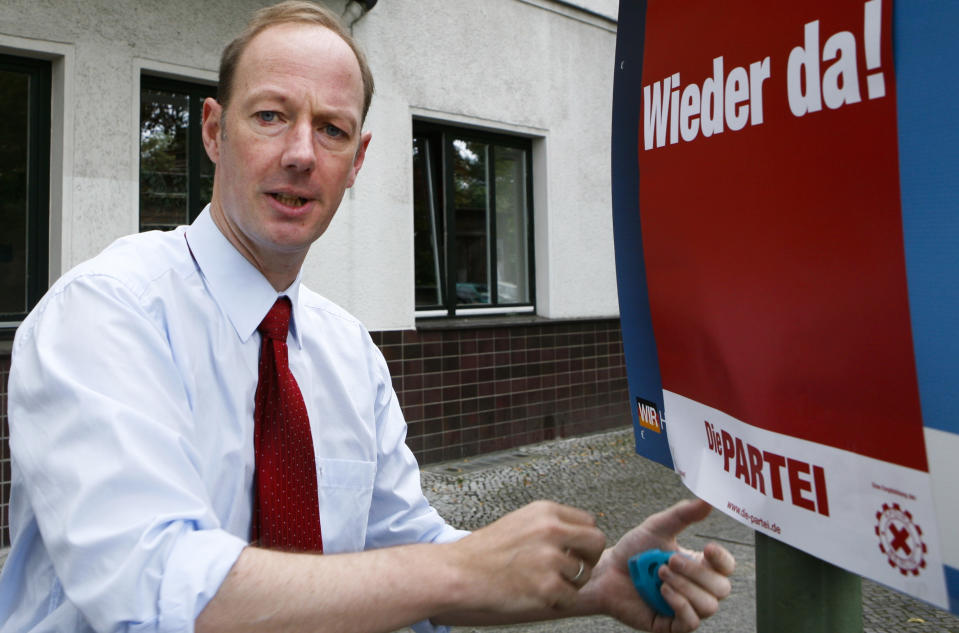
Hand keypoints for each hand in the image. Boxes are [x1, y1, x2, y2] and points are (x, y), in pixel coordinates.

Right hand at [447, 500, 606, 613]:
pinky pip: (570, 597)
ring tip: (544, 583)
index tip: (575, 551)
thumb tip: (581, 535)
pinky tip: (537, 594)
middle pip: (596, 542)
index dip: (584, 540)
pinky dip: (558, 601)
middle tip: (574, 569)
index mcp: (546, 512)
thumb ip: (551, 524)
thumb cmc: (486, 550)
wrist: (460, 572)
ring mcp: (550, 559)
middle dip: (589, 558)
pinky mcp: (546, 587)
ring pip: (583, 574)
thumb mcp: (521, 521)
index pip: (588, 522)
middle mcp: (551, 531)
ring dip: (569, 583)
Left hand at [579, 499, 734, 631]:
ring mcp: (686, 608)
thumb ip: (683, 514)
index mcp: (698, 566)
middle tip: (668, 561)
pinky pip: (691, 623)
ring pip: (708, 606)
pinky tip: (662, 592)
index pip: (727, 567)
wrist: (605, 572)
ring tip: (660, 575)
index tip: (707, 548)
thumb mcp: (657, 528)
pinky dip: (680, 605)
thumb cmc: (633, 552)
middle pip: (721, 588)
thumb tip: (707, 501)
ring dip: (685, 587)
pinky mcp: (671, 625)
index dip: (722, 559)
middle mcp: (697, 589)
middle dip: (696, 573)